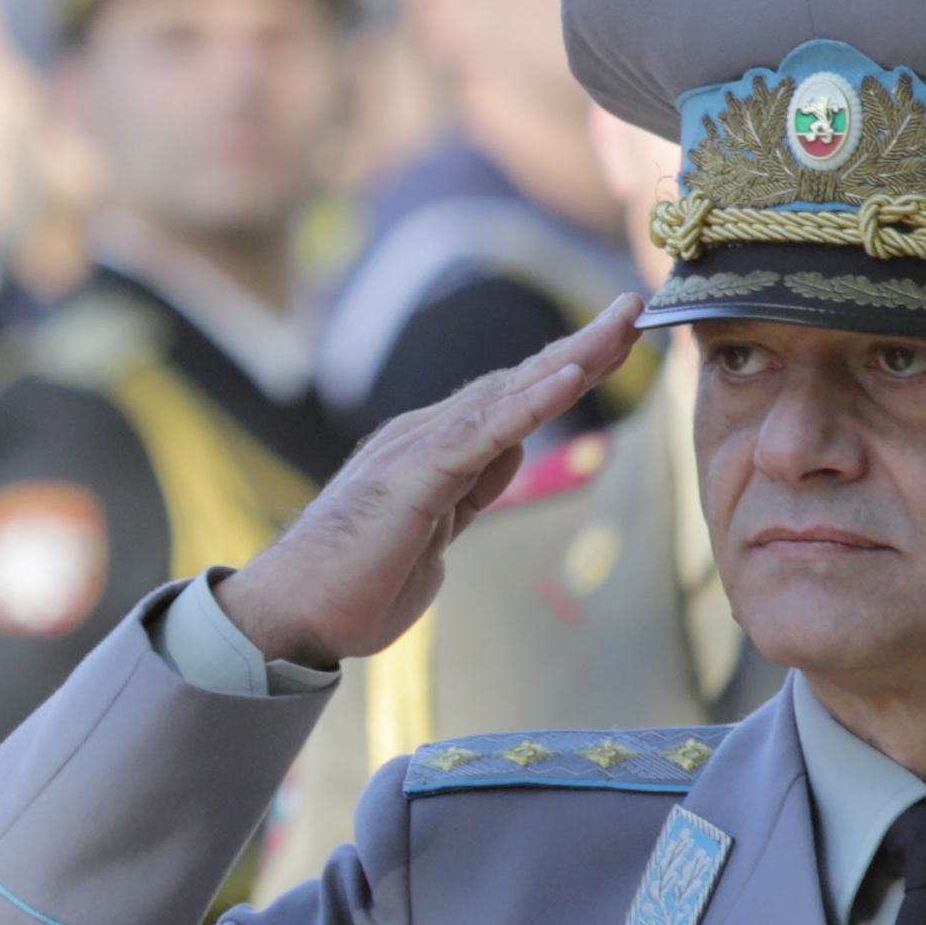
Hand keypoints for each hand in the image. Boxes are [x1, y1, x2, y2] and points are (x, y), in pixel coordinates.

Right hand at [213, 295, 641, 668]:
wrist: (290, 617)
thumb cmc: (352, 587)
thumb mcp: (435, 535)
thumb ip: (468, 493)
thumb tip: (505, 459)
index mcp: (433, 451)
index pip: (512, 399)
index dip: (567, 368)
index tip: (617, 342)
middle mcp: (425, 436)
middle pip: (518, 380)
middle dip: (582, 345)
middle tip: (636, 306)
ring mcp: (417, 451)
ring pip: (506, 392)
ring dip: (569, 356)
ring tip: (620, 324)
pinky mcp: (412, 479)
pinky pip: (481, 434)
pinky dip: (529, 404)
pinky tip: (570, 377)